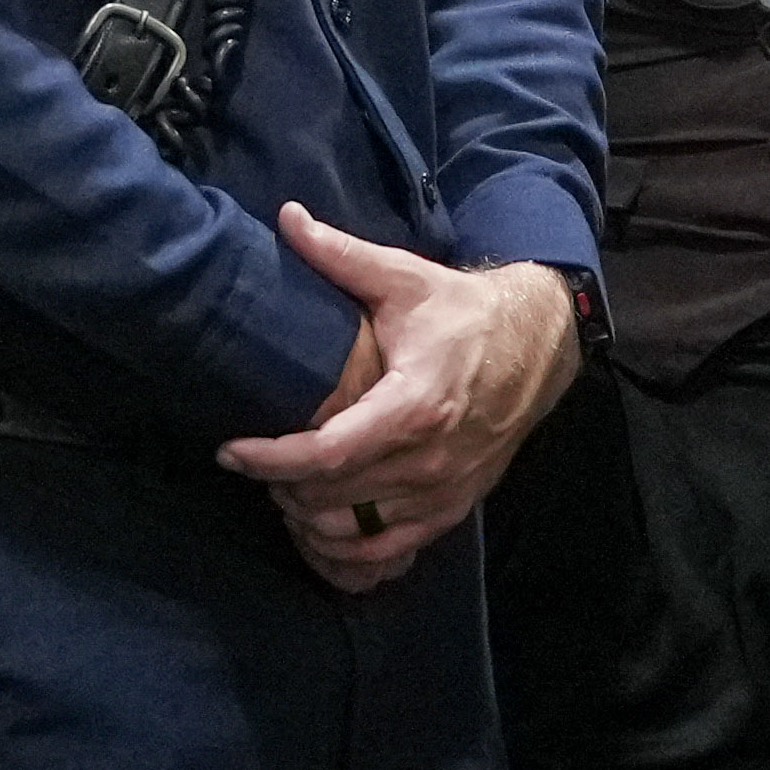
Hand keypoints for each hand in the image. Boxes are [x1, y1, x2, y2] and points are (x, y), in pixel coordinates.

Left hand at [214, 216, 584, 592]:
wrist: (540, 346)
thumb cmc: (464, 313)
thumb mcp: (406, 279)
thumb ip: (342, 255)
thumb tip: (286, 218)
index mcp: (416, 403)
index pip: (329, 453)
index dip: (271, 459)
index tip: (229, 451)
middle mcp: (431, 458)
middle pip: (332, 498)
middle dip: (280, 486)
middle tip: (253, 461)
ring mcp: (445, 489)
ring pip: (354, 532)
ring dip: (307, 517)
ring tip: (282, 486)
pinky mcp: (454, 507)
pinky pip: (389, 550)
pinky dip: (346, 550)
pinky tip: (318, 525)